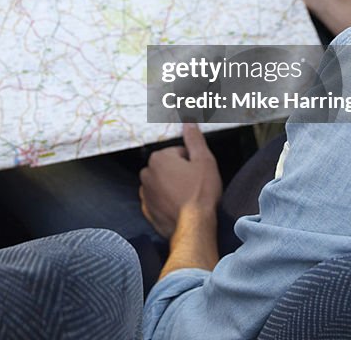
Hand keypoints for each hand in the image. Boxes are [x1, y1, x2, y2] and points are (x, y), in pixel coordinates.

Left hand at [139, 123, 222, 239]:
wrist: (195, 228)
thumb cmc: (201, 194)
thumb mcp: (204, 161)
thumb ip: (194, 139)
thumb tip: (189, 122)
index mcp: (158, 159)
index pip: (178, 153)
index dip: (192, 163)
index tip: (199, 175)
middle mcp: (146, 175)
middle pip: (169, 168)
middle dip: (181, 175)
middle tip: (195, 187)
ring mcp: (145, 194)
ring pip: (163, 185)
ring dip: (173, 189)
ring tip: (188, 199)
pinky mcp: (148, 211)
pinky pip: (159, 201)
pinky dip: (167, 203)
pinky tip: (180, 209)